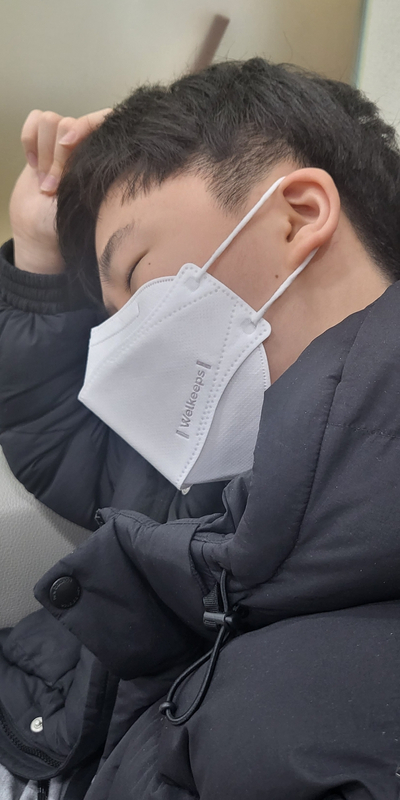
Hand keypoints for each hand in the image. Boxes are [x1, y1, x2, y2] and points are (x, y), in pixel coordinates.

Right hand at [9, 108, 110, 273]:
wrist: (39, 230)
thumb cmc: (69, 221)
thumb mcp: (85, 201)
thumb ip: (88, 172)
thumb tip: (82, 145)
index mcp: (105, 157)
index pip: (103, 119)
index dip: (85, 126)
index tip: (70, 145)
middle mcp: (87, 144)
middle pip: (67, 123)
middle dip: (57, 156)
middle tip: (54, 186)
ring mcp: (64, 141)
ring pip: (49, 120)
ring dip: (43, 152)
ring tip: (45, 180)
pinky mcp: (43, 140)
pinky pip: (35, 119)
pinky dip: (29, 140)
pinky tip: (34, 164)